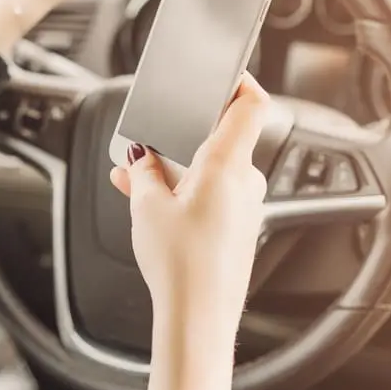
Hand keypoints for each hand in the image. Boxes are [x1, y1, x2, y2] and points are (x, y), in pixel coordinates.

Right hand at [109, 74, 270, 389]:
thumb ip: (143, 172)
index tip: (224, 73)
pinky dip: (186, 192)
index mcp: (227, 165)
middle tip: (151, 141)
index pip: (252, 106)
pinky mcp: (238, 229)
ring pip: (212, 171)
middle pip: (222, 139)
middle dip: (183, 137)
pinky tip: (154, 204)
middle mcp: (245, 182)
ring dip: (179, 169)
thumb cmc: (182, 265)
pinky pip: (213, 196)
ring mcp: (245, 207)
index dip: (241, 82)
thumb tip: (140, 157)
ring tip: (138, 180)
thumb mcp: (146, 207)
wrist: (198, 317)